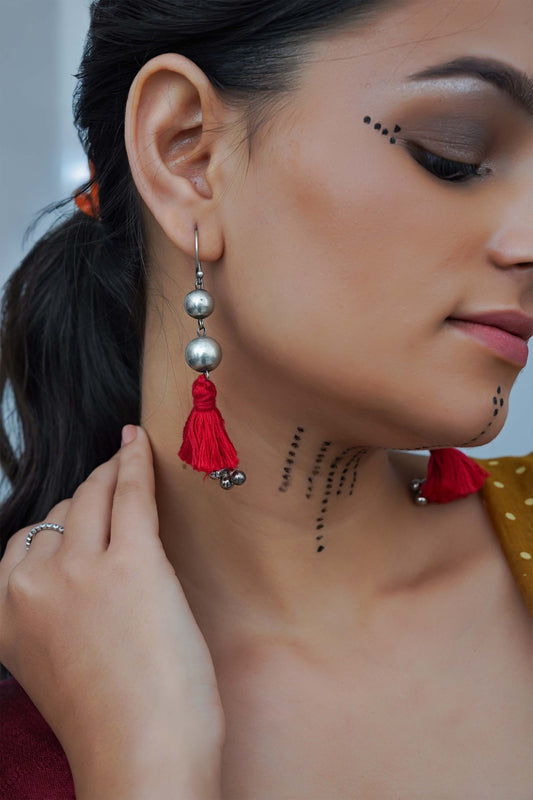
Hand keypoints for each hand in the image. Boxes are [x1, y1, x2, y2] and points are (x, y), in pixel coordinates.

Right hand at [0, 425, 224, 799]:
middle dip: (89, 498)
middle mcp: (31, 585)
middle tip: (114, 481)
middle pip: (60, 516)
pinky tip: (139, 443)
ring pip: (93, 497)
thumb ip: (52, 614)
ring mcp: (79, 570)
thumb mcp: (53, 665)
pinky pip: (131, 494)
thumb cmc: (112, 723)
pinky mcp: (131, 563)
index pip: (26, 543)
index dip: (61, 523)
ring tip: (128, 461)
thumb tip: (80, 572)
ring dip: (111, 473)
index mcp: (5, 614)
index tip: (82, 505)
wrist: (142, 761)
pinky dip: (135, 462)